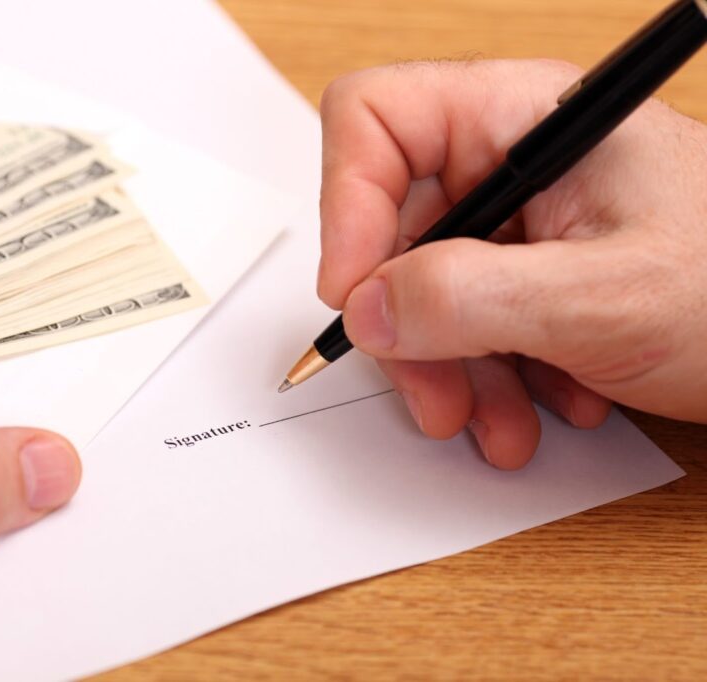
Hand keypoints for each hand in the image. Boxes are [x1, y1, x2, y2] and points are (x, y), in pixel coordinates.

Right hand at [317, 59, 706, 468]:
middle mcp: (513, 158)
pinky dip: (489, 372)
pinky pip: (467, 315)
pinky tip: (541, 402)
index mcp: (525, 118)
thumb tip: (364, 306)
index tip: (355, 293)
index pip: (376, 120)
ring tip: (497, 424)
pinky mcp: (531, 267)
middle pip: (392, 222)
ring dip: (450, 366)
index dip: (346, 203)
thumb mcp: (602, 299)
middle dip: (406, 321)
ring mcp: (522, 216)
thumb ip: (470, 298)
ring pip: (424, 283)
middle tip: (433, 394)